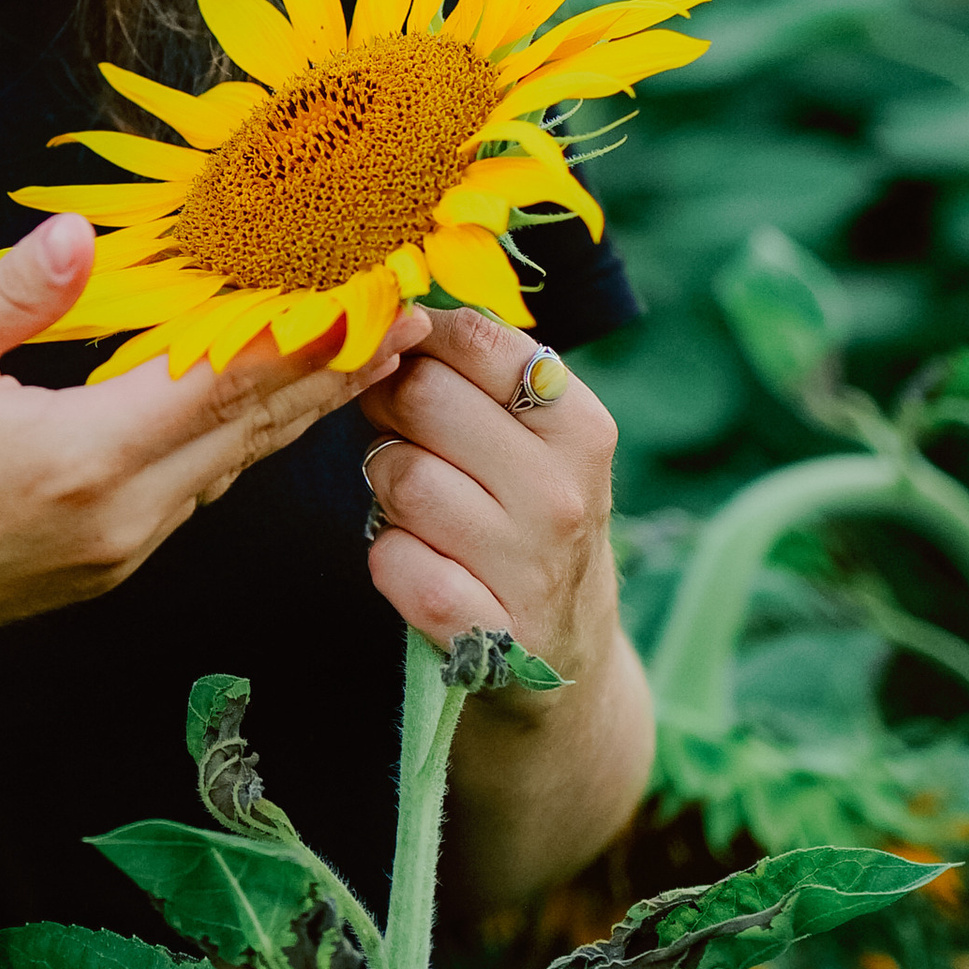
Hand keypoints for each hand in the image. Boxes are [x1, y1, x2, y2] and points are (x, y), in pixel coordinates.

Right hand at [0, 214, 427, 686]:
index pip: (226, 381)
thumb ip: (16, 292)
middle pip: (257, 431)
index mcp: (83, 458)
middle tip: (412, 313)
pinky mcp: (103, 568)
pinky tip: (261, 406)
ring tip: (362, 351)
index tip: (375, 285)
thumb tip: (85, 230)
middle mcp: (121, 517)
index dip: (310, 329)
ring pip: (234, 467)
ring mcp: (118, 552)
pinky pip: (195, 493)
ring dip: (298, 407)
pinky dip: (240, 441)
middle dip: (337, 368)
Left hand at [356, 309, 620, 678]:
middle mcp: (563, 493)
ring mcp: (529, 567)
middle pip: (422, 397)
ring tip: (416, 502)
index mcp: (581, 427)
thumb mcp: (539, 440)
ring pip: (400, 477)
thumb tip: (393, 314)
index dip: (416, 341)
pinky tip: (416, 562)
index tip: (408, 362)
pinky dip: (388, 558)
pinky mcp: (488, 634)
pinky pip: (393, 563)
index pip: (474, 339)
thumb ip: (480, 372)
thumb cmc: (531, 518)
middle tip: (402, 435)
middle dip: (390, 409)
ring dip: (387, 486)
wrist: (567, 654)